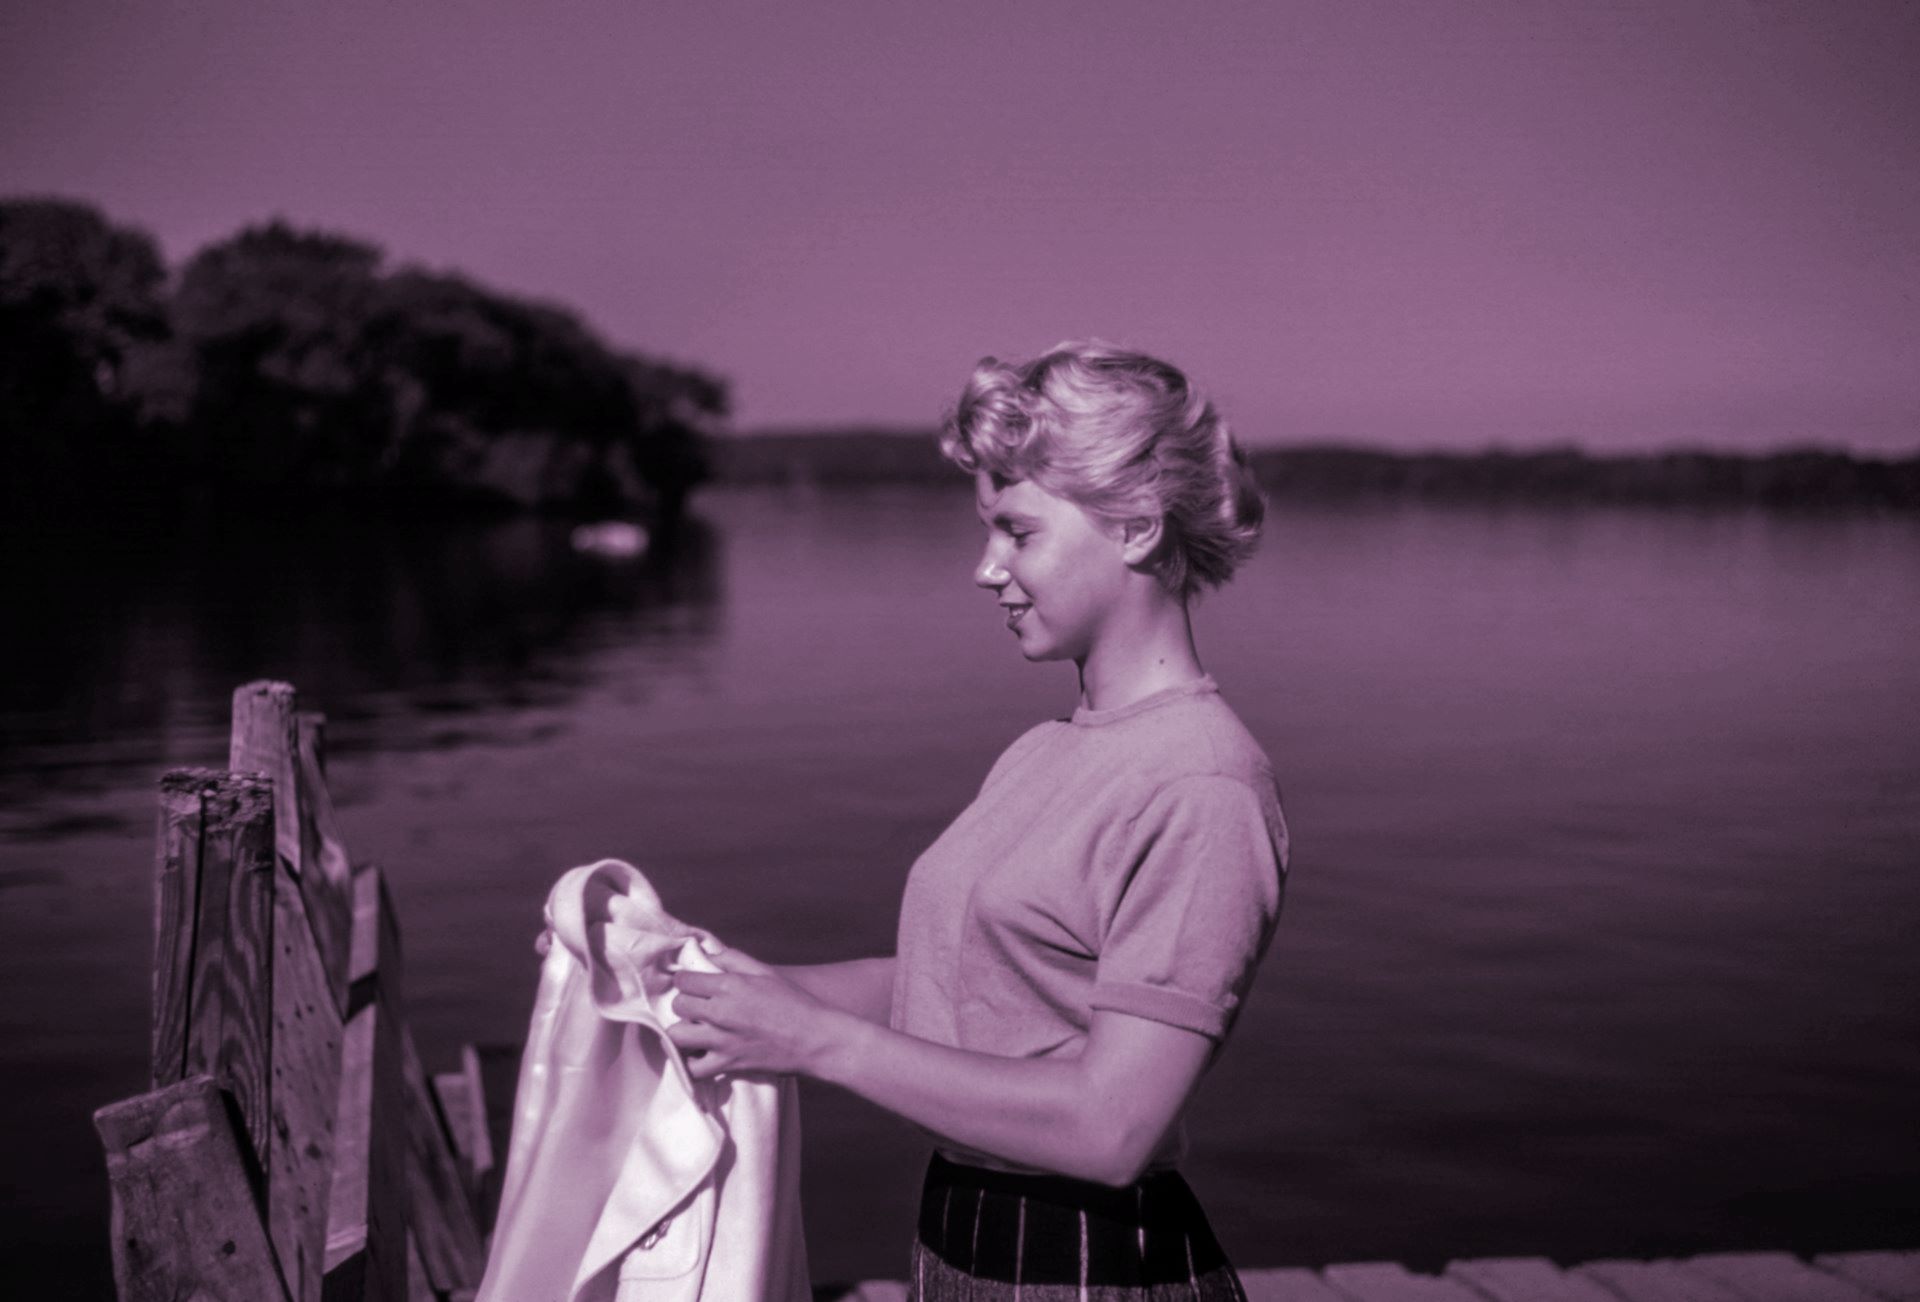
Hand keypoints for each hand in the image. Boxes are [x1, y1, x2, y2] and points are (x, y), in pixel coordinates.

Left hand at [664, 946, 845, 1080]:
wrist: (816, 1039)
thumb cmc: (795, 1002)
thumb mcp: (766, 972)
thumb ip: (733, 959)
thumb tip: (707, 956)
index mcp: (730, 985)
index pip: (684, 980)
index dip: (684, 981)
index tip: (691, 985)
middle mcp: (722, 1011)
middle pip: (678, 1006)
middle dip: (684, 1005)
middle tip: (696, 1008)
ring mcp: (723, 1040)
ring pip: (677, 1036)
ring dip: (681, 1033)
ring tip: (693, 1031)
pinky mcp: (728, 1064)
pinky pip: (694, 1069)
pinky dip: (691, 1065)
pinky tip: (699, 1057)